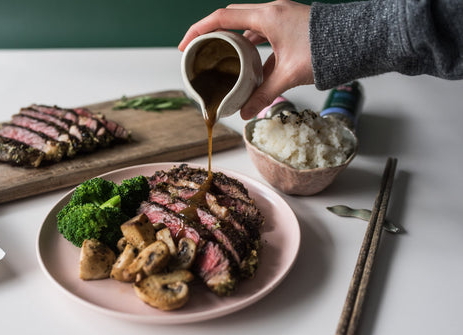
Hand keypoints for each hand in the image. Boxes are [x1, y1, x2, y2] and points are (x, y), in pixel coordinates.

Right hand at [179, 0, 313, 119]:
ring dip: (233, 41)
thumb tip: (244, 114)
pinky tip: (249, 66)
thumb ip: (264, 94)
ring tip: (221, 60)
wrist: (357, 40)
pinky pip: (262, 34)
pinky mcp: (288, 25)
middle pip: (231, 18)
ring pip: (247, 27)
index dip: (199, 30)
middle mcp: (271, 11)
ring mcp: (280, 17)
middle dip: (212, 34)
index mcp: (267, 16)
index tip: (185, 45)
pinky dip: (252, 47)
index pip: (222, 17)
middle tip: (199, 52)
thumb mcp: (289, 75)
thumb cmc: (326, 51)